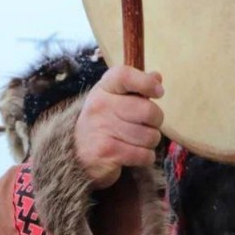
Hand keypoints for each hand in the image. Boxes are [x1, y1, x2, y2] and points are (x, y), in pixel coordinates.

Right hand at [74, 66, 163, 189]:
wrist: (74, 153)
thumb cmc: (103, 122)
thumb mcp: (114, 98)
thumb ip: (136, 87)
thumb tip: (156, 78)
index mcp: (104, 88)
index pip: (125, 76)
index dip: (146, 82)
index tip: (159, 92)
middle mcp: (100, 105)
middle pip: (148, 111)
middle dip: (156, 122)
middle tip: (147, 125)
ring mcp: (102, 129)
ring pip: (150, 136)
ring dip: (150, 142)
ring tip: (136, 141)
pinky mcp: (107, 152)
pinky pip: (145, 155)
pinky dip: (145, 158)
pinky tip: (133, 154)